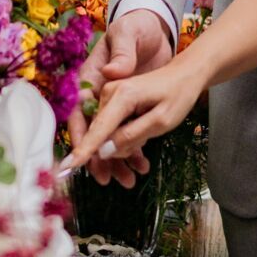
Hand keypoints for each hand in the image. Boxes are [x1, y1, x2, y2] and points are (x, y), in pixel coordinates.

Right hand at [62, 58, 203, 176]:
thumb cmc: (179, 93)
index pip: (96, 127)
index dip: (82, 150)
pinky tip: (140, 163)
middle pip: (97, 133)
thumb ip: (132, 134)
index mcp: (120, 95)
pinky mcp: (119, 105)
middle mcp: (110, 94)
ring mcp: (113, 99)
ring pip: (106, 134)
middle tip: (117, 182)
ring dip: (117, 157)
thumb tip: (105, 151)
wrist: (188, 74)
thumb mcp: (161, 119)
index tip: (68, 169)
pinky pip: (116, 129)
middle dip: (103, 159)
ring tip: (131, 180)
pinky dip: (126, 146)